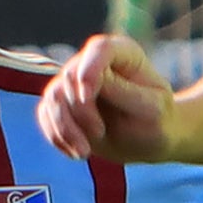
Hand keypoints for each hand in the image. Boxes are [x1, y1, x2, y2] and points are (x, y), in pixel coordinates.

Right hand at [41, 33, 179, 162]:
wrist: (149, 140)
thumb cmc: (157, 122)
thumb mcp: (151, 109)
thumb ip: (122, 91)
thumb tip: (87, 81)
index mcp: (123, 53)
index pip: (100, 49)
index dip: (89, 68)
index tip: (87, 97)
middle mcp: (95, 61)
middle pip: (71, 76)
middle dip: (81, 110)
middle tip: (99, 134)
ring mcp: (76, 81)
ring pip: (53, 96)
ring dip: (65, 128)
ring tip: (84, 153)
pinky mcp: (62, 103)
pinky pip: (45, 114)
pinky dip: (56, 135)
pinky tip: (75, 153)